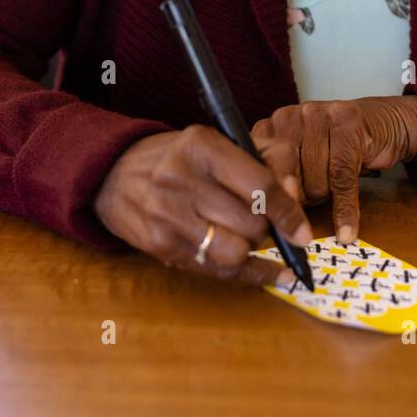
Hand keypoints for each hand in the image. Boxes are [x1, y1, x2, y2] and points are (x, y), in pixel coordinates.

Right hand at [93, 124, 313, 284]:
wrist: (114, 173)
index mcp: (202, 145)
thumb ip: (269, 160)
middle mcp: (180, 178)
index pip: (260, 185)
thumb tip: (295, 197)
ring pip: (236, 251)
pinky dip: (249, 275)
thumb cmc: (180, 158)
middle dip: (267, 228)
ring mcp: (167, 215)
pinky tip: (269, 273)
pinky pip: (217, 271)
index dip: (289, 212)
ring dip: (251, 249)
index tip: (303, 231)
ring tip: (245, 235)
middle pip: (252, 223)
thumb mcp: (222, 142)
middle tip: (263, 221)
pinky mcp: (160, 245)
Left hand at [251, 95, 416, 242]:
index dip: (272, 195)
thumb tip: (269, 218)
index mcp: (274, 124)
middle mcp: (293, 115)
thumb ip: (281, 180)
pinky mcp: (349, 127)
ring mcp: (321, 116)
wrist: (381, 125)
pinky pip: (343, 179)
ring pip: (316, 179)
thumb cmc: (334, 149)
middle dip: (302, 197)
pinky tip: (347, 231)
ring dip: (326, 195)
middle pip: (289, 177)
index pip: (262, 167)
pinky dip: (345, 210)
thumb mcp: (301, 161)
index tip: (276, 216)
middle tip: (314, 195)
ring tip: (333, 182)